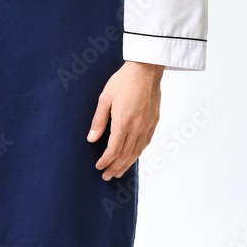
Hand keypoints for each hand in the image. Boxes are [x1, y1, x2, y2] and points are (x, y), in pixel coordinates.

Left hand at [87, 61, 162, 179]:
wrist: (146, 69)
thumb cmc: (124, 80)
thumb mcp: (105, 97)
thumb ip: (98, 120)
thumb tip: (91, 138)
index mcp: (123, 121)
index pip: (114, 150)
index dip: (105, 161)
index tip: (99, 167)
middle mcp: (137, 127)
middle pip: (126, 155)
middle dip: (115, 167)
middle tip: (107, 176)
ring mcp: (147, 125)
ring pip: (137, 152)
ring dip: (127, 164)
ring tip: (118, 172)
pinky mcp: (154, 121)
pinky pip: (146, 143)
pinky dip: (138, 153)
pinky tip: (133, 156)